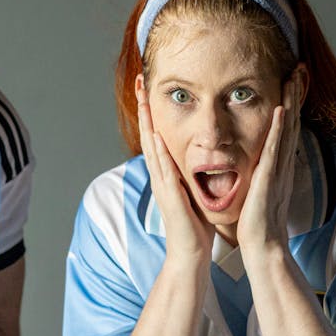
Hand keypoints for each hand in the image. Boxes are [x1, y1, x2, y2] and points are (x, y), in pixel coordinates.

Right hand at [136, 77, 214, 262]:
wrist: (189, 254)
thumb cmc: (194, 225)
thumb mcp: (192, 192)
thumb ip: (189, 174)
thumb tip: (195, 158)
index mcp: (166, 173)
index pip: (156, 136)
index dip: (152, 112)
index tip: (150, 89)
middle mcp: (160, 176)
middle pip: (148, 134)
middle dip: (143, 108)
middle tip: (139, 82)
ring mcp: (162, 185)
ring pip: (151, 147)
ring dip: (147, 122)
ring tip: (144, 99)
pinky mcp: (170, 196)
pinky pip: (164, 169)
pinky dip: (159, 152)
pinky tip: (157, 135)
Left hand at [237, 67, 304, 251]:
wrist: (263, 245)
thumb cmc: (258, 221)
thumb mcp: (261, 188)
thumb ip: (262, 172)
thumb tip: (260, 160)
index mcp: (279, 165)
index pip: (286, 128)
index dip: (291, 103)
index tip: (291, 80)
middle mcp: (283, 164)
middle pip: (292, 121)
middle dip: (295, 94)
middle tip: (298, 68)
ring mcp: (278, 170)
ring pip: (287, 130)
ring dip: (291, 102)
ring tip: (293, 78)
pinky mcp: (270, 179)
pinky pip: (275, 150)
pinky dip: (279, 129)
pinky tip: (281, 111)